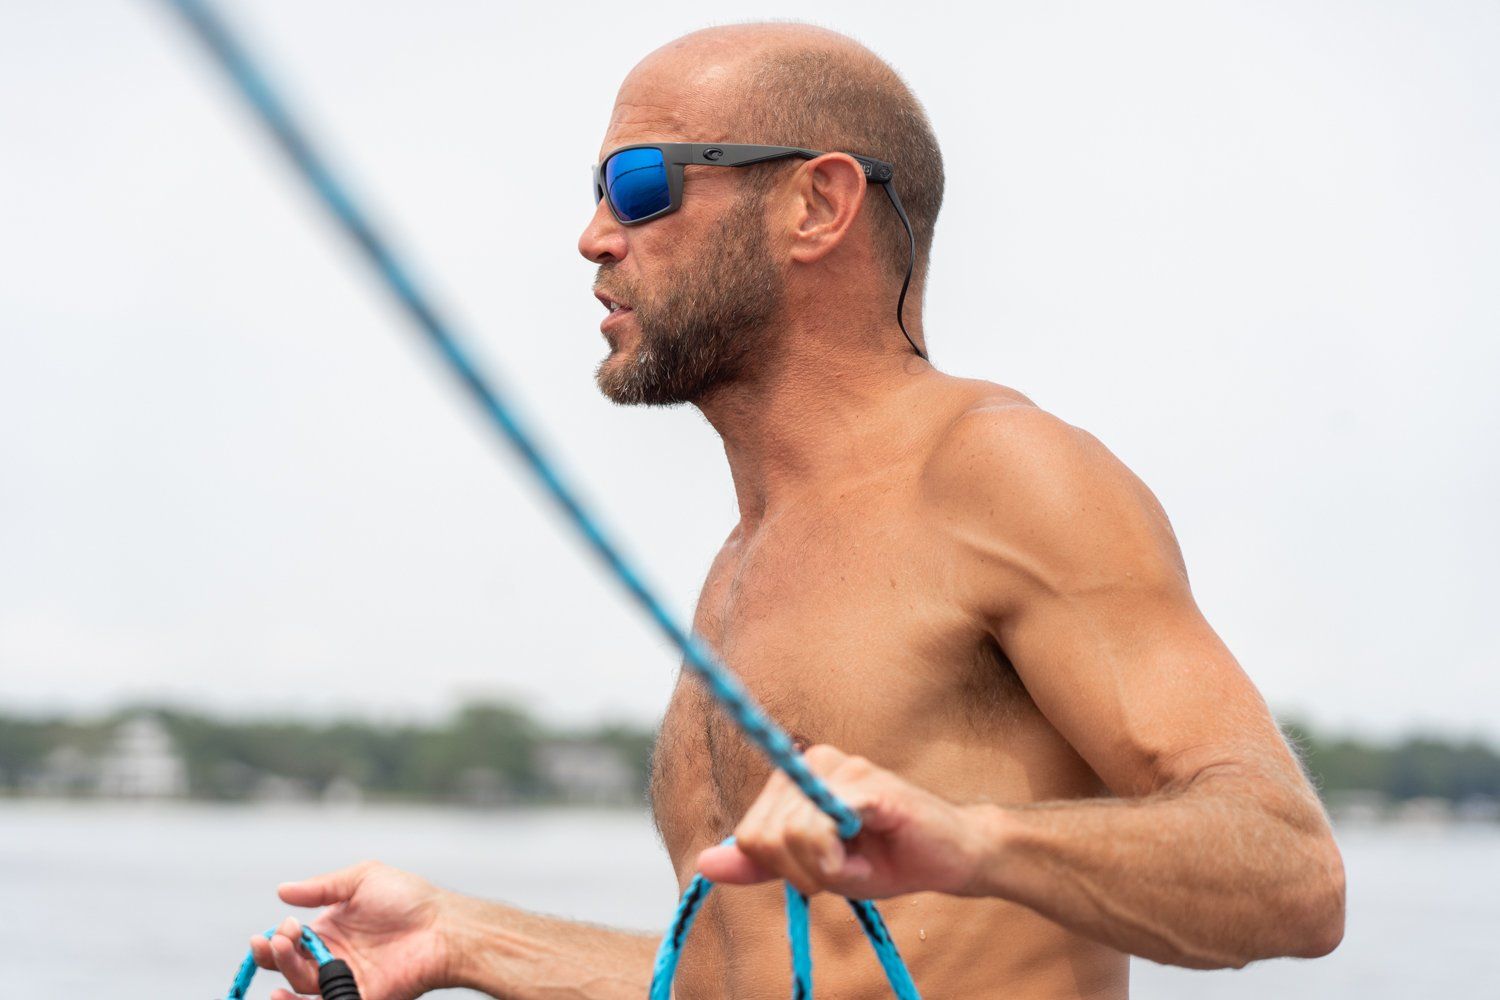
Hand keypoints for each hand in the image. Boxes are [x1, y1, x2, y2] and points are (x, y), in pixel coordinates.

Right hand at [250, 861, 455, 999]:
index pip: (292, 941)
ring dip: (285, 970)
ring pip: (301, 985)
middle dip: (275, 953)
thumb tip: (281, 890)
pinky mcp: (361, 998)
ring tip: (283, 951)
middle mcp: (334, 958)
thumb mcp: (363, 879)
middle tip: (278, 939)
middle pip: (290, 965)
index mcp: (331, 931)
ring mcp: (346, 980)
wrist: (442, 926)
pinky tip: (282, 993)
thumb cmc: (408, 898)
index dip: (280, 936)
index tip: (284, 926)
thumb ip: (322, 887)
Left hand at [696, 745, 997, 898]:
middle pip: (763, 835)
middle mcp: (811, 760)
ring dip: (825, 869)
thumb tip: (704, 862)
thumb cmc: (887, 859)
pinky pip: (819, 829)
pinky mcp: (865, 781)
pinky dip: (837, 861)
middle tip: (845, 867)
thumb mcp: (813, 869)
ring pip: (788, 834)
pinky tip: (866, 857)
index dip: (783, 869)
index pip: (750, 834)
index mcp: (795, 777)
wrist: (951, 857)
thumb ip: (762, 864)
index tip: (823, 869)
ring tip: (861, 858)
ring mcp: (839, 766)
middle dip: (801, 872)